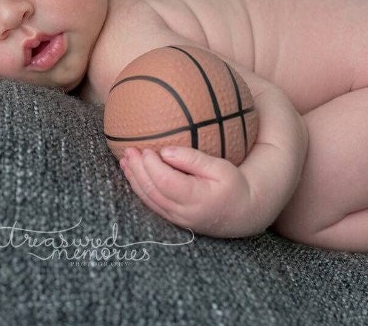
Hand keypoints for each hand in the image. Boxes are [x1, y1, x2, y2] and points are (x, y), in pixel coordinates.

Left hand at [119, 146, 256, 236]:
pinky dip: (140, 189)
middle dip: (137, 170)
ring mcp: (176, 218)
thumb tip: (165, 152)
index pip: (165, 181)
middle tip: (128, 150)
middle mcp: (183, 212)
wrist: (242, 213)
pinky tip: (133, 175)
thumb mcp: (220, 168)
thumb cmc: (233, 185)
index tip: (145, 149)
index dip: (151, 165)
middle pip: (152, 190)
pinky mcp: (172, 219)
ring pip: (148, 199)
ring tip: (125, 160)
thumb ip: (193, 160)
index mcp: (196, 198)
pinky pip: (151, 204)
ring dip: (134, 179)